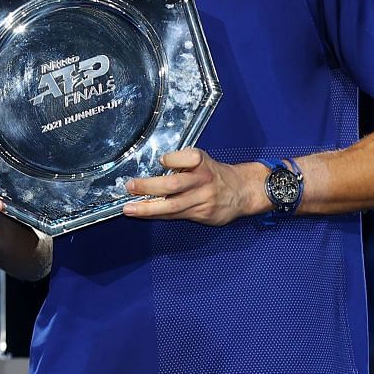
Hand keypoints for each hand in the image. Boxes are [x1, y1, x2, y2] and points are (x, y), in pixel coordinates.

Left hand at [123, 148, 263, 224]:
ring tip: (130, 209)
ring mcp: (203, 199)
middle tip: (130, 186)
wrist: (244, 191)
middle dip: (149, 186)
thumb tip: (153, 168)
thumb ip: (181, 163)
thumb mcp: (203, 160)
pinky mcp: (202, 214)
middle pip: (174, 184)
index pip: (188, 158)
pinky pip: (176, 216)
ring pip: (172, 206)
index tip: (161, 160)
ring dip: (148, 208)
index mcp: (203, 163)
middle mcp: (203, 180)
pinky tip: (144, 215)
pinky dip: (158, 215)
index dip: (173, 160)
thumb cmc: (216, 174)